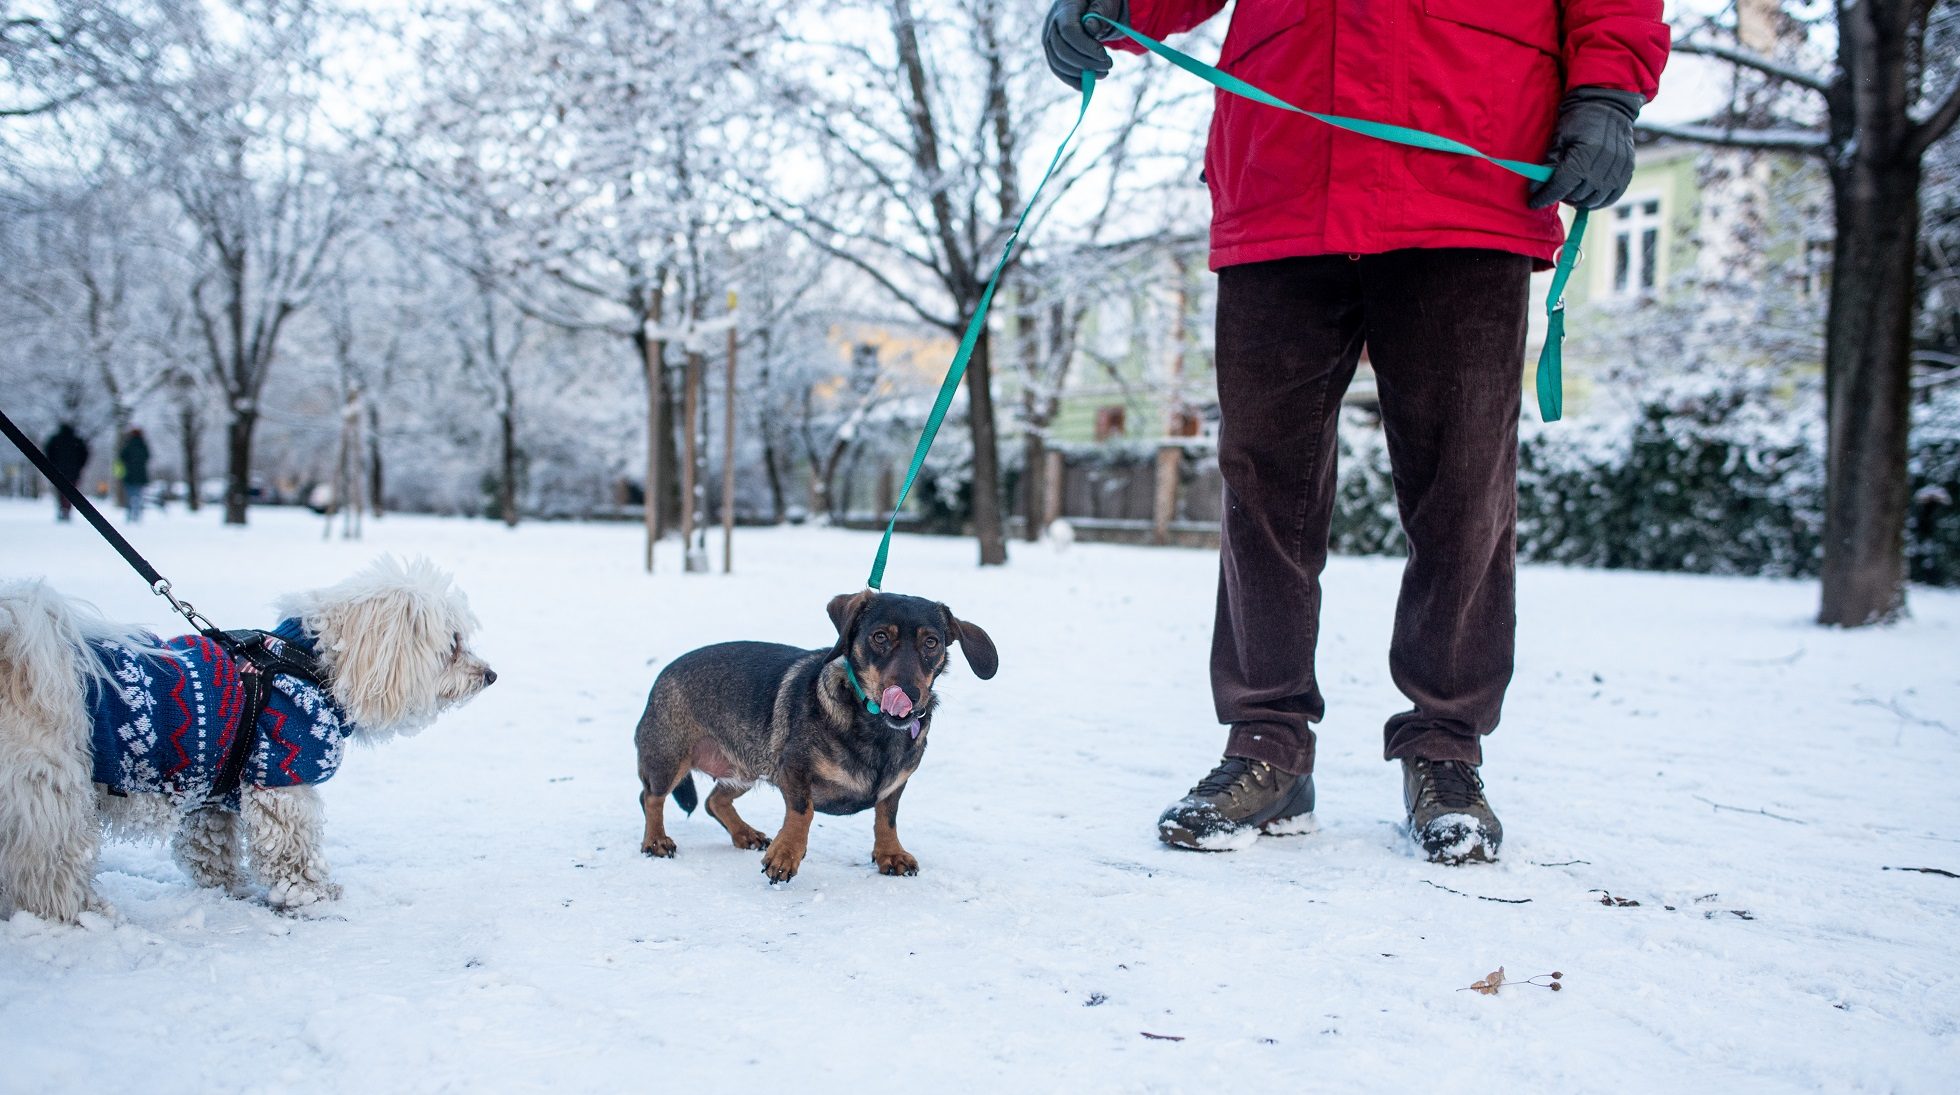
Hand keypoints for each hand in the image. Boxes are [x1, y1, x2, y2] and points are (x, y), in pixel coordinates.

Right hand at [1043, 0, 1128, 87]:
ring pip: (1058, 64)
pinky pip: (1058, 70)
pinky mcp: (1052, 52)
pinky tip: (1088, 84)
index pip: (1069, 32)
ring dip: (1080, 74)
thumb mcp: (1105, 3)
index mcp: (1065, 9)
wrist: (1094, 7)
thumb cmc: (1102, 3)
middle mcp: (1052, 25)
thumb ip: (1099, 13)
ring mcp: (1049, 40)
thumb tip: (1091, 28)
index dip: (1086, 47)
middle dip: (1085, 63)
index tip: (1104, 56)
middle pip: (1061, 50)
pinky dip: (1073, 80)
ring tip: (1103, 73)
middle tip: (1108, 66)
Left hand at [1528, 87, 1642, 209]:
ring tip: (1570, 191)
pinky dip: (1598, 200)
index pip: (1561, 186)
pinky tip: (1587, 194)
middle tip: (1553, 189)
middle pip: (1577, 195)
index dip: (1546, 196)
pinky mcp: (1627, 172)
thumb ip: (1550, 163)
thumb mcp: (1560, 137)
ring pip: (1593, 200)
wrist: (1608, 106)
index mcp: (1585, 154)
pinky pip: (1612, 197)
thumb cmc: (1579, 120)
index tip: (1534, 203)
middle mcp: (1603, 165)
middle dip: (1561, 195)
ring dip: (1578, 200)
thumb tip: (1535, 189)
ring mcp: (1618, 170)